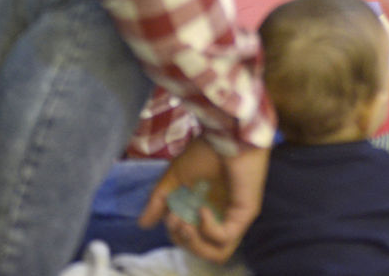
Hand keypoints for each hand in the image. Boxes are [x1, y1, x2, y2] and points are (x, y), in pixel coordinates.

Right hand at [138, 137, 269, 263]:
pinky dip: (208, 230)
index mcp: (206, 209)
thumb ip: (159, 201)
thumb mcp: (175, 178)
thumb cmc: (206, 150)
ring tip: (186, 225)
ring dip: (195, 245)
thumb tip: (143, 224)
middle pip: (201, 249)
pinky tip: (203, 209)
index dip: (176, 233)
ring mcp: (234, 217)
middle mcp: (222, 217)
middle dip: (182, 239)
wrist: (228, 133)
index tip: (169, 216)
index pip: (190, 237)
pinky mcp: (245, 215)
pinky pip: (226, 240)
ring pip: (218, 254)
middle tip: (175, 220)